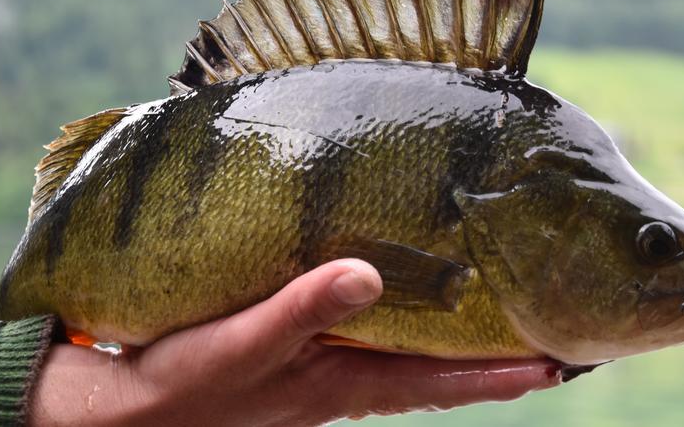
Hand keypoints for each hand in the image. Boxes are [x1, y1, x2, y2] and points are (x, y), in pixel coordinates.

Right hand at [28, 259, 560, 425]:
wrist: (125, 410)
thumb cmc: (183, 380)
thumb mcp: (244, 344)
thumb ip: (304, 309)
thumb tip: (369, 272)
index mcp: (342, 384)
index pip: (439, 381)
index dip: (499, 375)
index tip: (558, 364)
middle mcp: (343, 380)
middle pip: (435, 370)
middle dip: (490, 355)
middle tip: (542, 328)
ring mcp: (322, 370)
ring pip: (405, 353)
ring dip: (450, 336)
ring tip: (490, 307)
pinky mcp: (297, 354)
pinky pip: (368, 338)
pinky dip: (399, 319)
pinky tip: (397, 292)